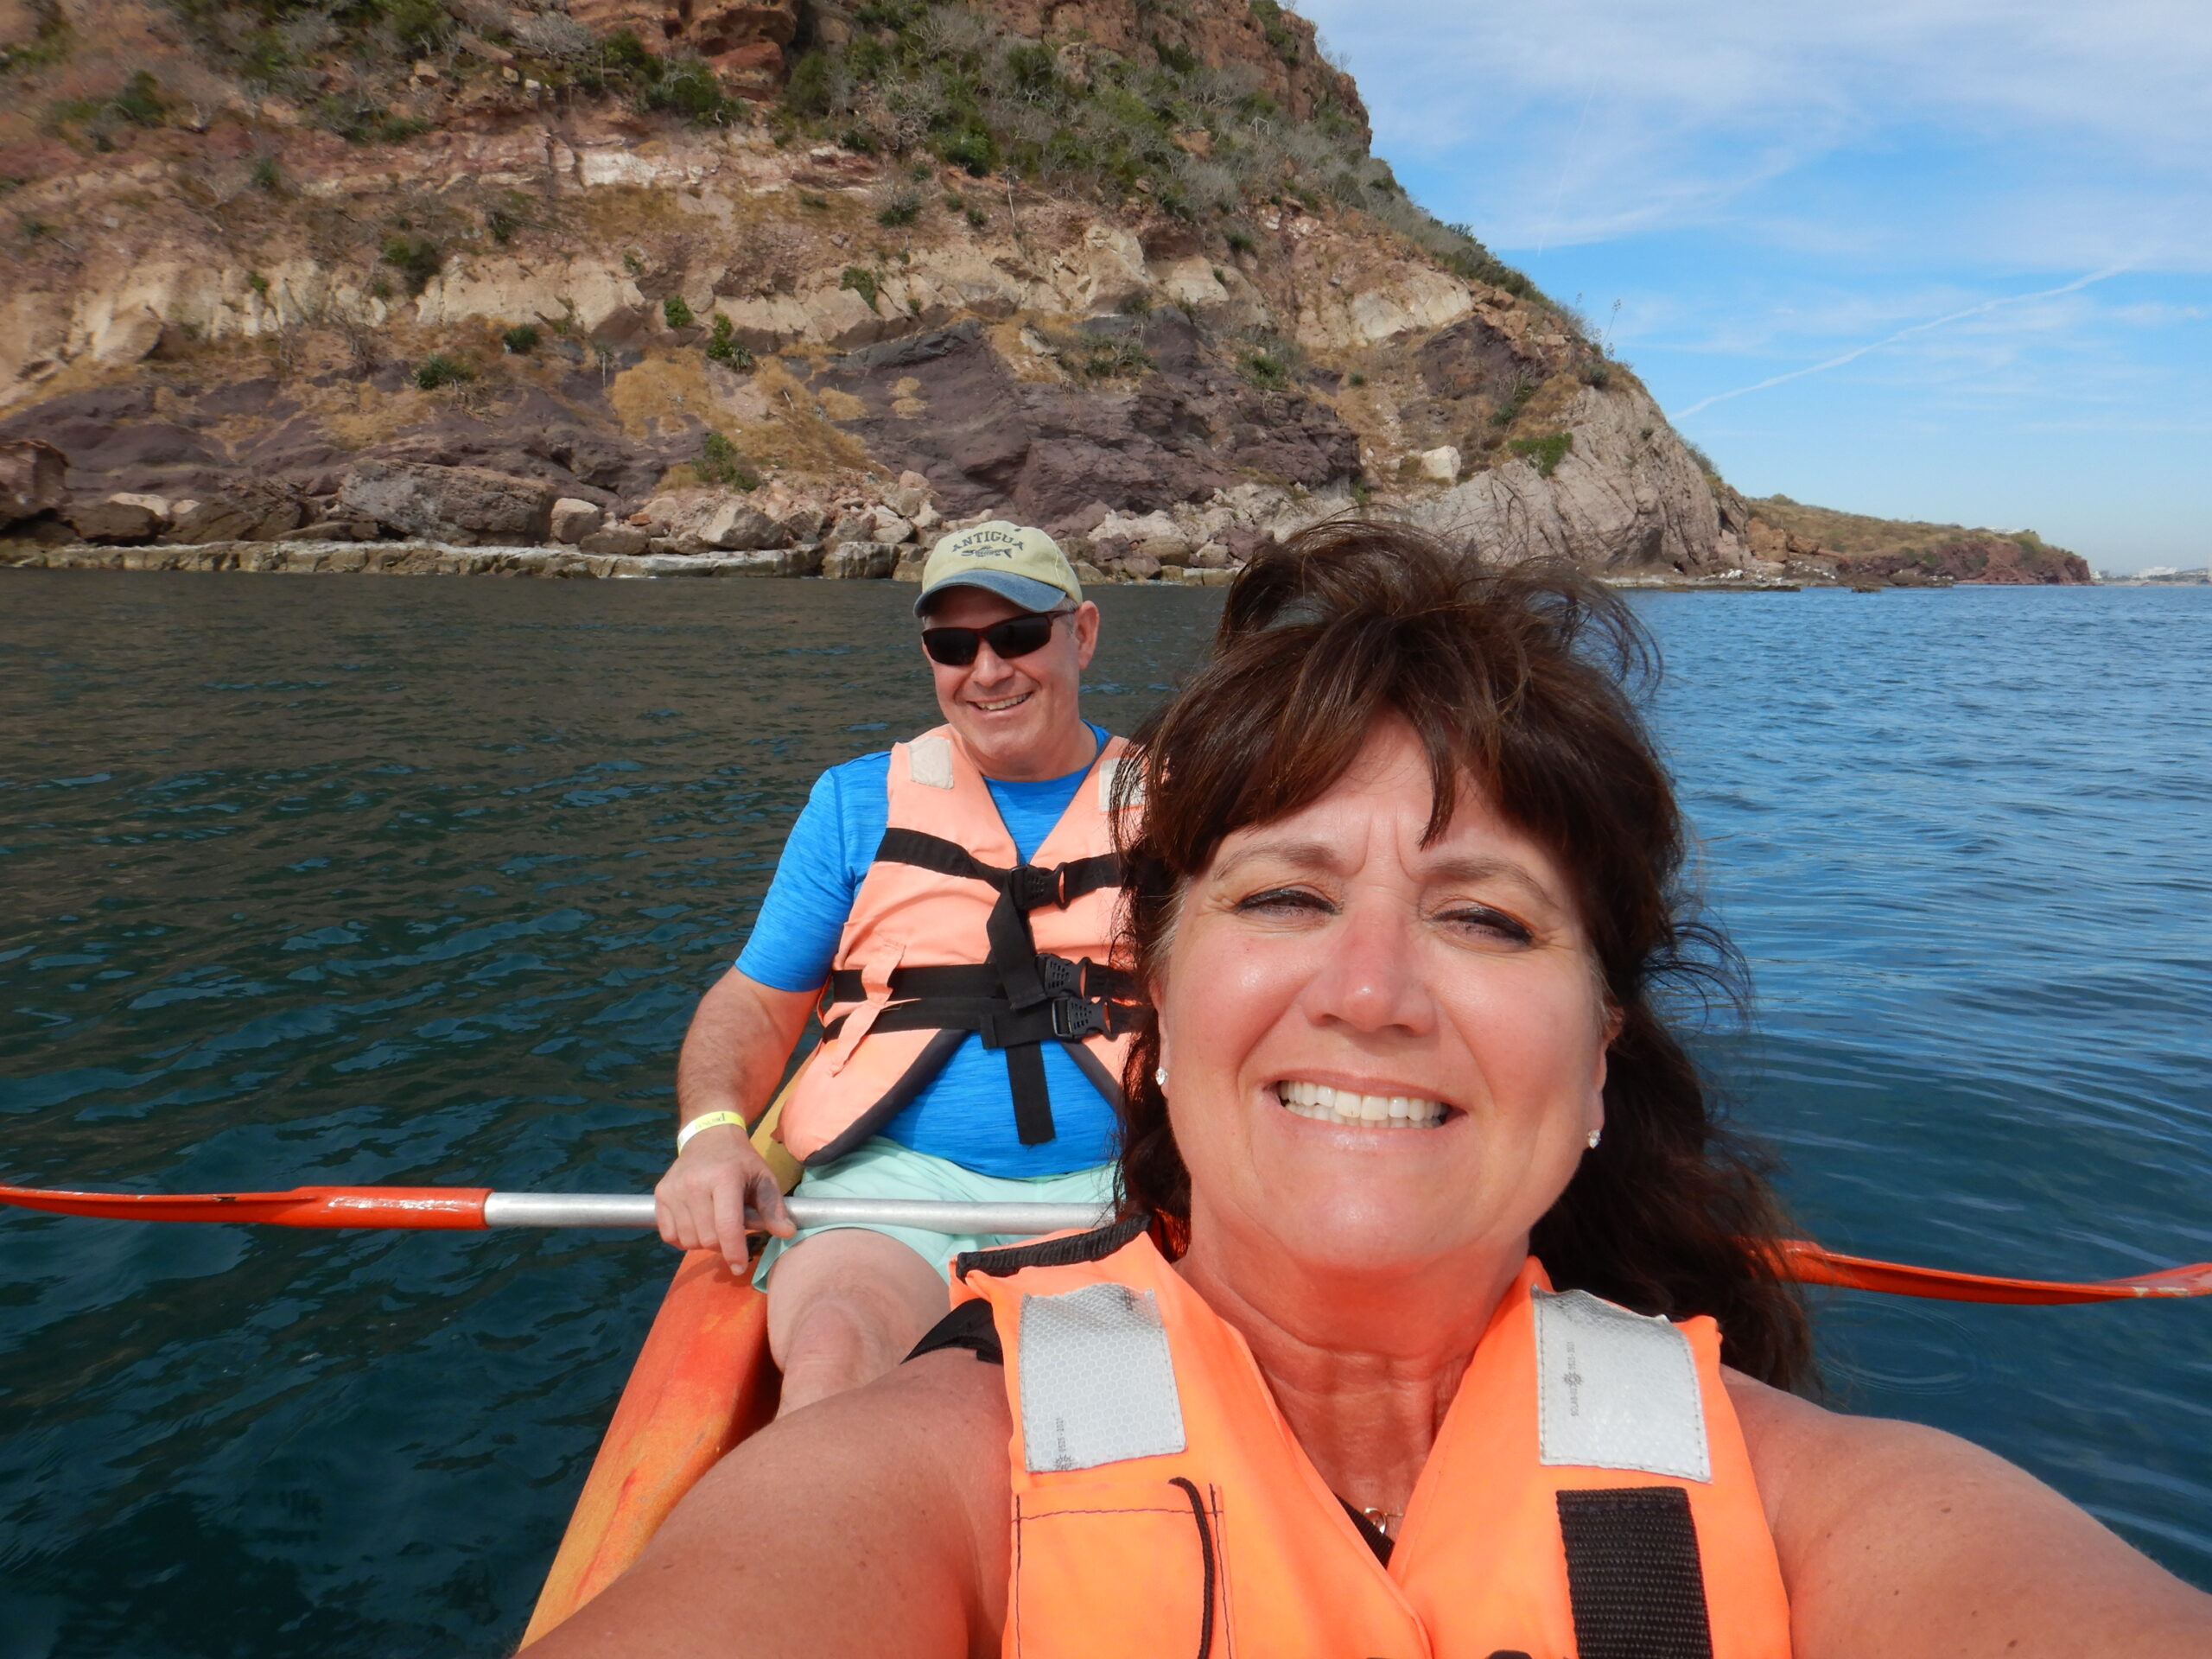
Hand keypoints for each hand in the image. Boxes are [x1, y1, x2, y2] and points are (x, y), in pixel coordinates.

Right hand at [654, 1121, 794, 1269]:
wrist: (709, 1137)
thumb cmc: (741, 1162)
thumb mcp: (764, 1178)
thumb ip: (774, 1208)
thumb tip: (787, 1233)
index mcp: (724, 1177)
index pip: (727, 1225)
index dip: (734, 1251)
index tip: (740, 1267)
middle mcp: (694, 1183)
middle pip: (707, 1238)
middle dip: (723, 1245)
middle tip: (732, 1230)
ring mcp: (673, 1189)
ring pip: (688, 1240)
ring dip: (704, 1242)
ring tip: (715, 1224)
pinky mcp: (660, 1194)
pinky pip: (669, 1235)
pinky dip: (684, 1238)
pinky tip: (697, 1224)